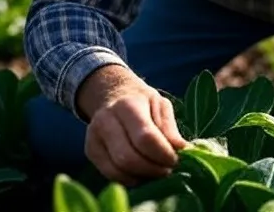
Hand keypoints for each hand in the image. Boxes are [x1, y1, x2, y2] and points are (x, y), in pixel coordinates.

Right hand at [78, 65, 187, 185]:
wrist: (112, 94)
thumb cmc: (142, 101)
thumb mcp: (160, 104)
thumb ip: (169, 127)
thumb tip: (182, 149)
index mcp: (127, 105)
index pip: (145, 137)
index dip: (163, 154)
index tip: (176, 159)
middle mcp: (106, 121)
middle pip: (128, 158)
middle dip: (153, 169)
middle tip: (168, 169)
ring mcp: (94, 137)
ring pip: (118, 170)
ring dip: (142, 176)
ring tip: (157, 171)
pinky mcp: (91, 151)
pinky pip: (111, 174)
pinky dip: (130, 179)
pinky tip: (143, 173)